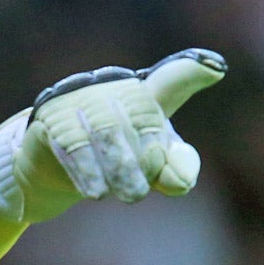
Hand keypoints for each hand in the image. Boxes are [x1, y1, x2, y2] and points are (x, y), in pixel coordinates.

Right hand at [0, 48, 226, 221]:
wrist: (50, 169)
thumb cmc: (108, 160)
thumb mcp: (148, 167)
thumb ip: (171, 171)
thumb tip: (182, 183)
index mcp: (142, 97)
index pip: (170, 80)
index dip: (190, 72)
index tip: (214, 69)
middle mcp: (111, 91)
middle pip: (137, 116)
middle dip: (145, 157)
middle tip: (141, 193)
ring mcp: (78, 102)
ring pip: (105, 130)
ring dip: (119, 166)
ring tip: (129, 196)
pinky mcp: (49, 120)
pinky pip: (70, 142)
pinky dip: (86, 170)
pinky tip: (95, 192)